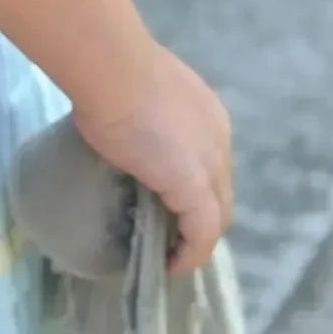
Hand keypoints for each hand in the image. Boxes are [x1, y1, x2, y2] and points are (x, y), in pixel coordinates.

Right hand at [74, 44, 233, 275]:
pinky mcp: (195, 188)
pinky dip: (191, 253)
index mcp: (207, 116)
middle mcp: (220, 140)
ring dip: (197, 239)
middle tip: (168, 235)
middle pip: (220, 192)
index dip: (194, 189)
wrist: (112, 69)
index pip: (211, 164)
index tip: (168, 205)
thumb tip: (118, 128)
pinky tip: (171, 265)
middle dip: (200, 219)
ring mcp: (211, 164)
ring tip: (169, 254)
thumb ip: (140, 115)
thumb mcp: (135, 96)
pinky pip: (203, 233)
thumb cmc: (112, 73)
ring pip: (217, 215)